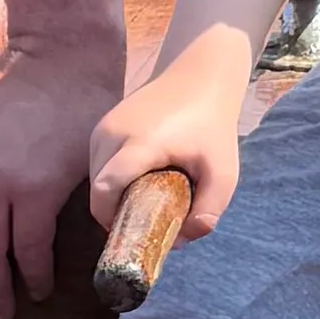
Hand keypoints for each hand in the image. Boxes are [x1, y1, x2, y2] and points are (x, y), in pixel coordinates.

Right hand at [87, 26, 256, 255]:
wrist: (201, 76)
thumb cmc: (213, 126)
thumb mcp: (224, 172)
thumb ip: (209, 208)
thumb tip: (181, 242)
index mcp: (139, 144)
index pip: (106, 189)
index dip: (110, 219)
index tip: (132, 235)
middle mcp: (112, 133)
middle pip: (98, 189)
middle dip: (115, 212)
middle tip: (144, 224)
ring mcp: (104, 126)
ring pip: (95, 177)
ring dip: (112, 196)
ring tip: (144, 202)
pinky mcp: (103, 124)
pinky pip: (98, 163)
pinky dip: (111, 179)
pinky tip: (138, 182)